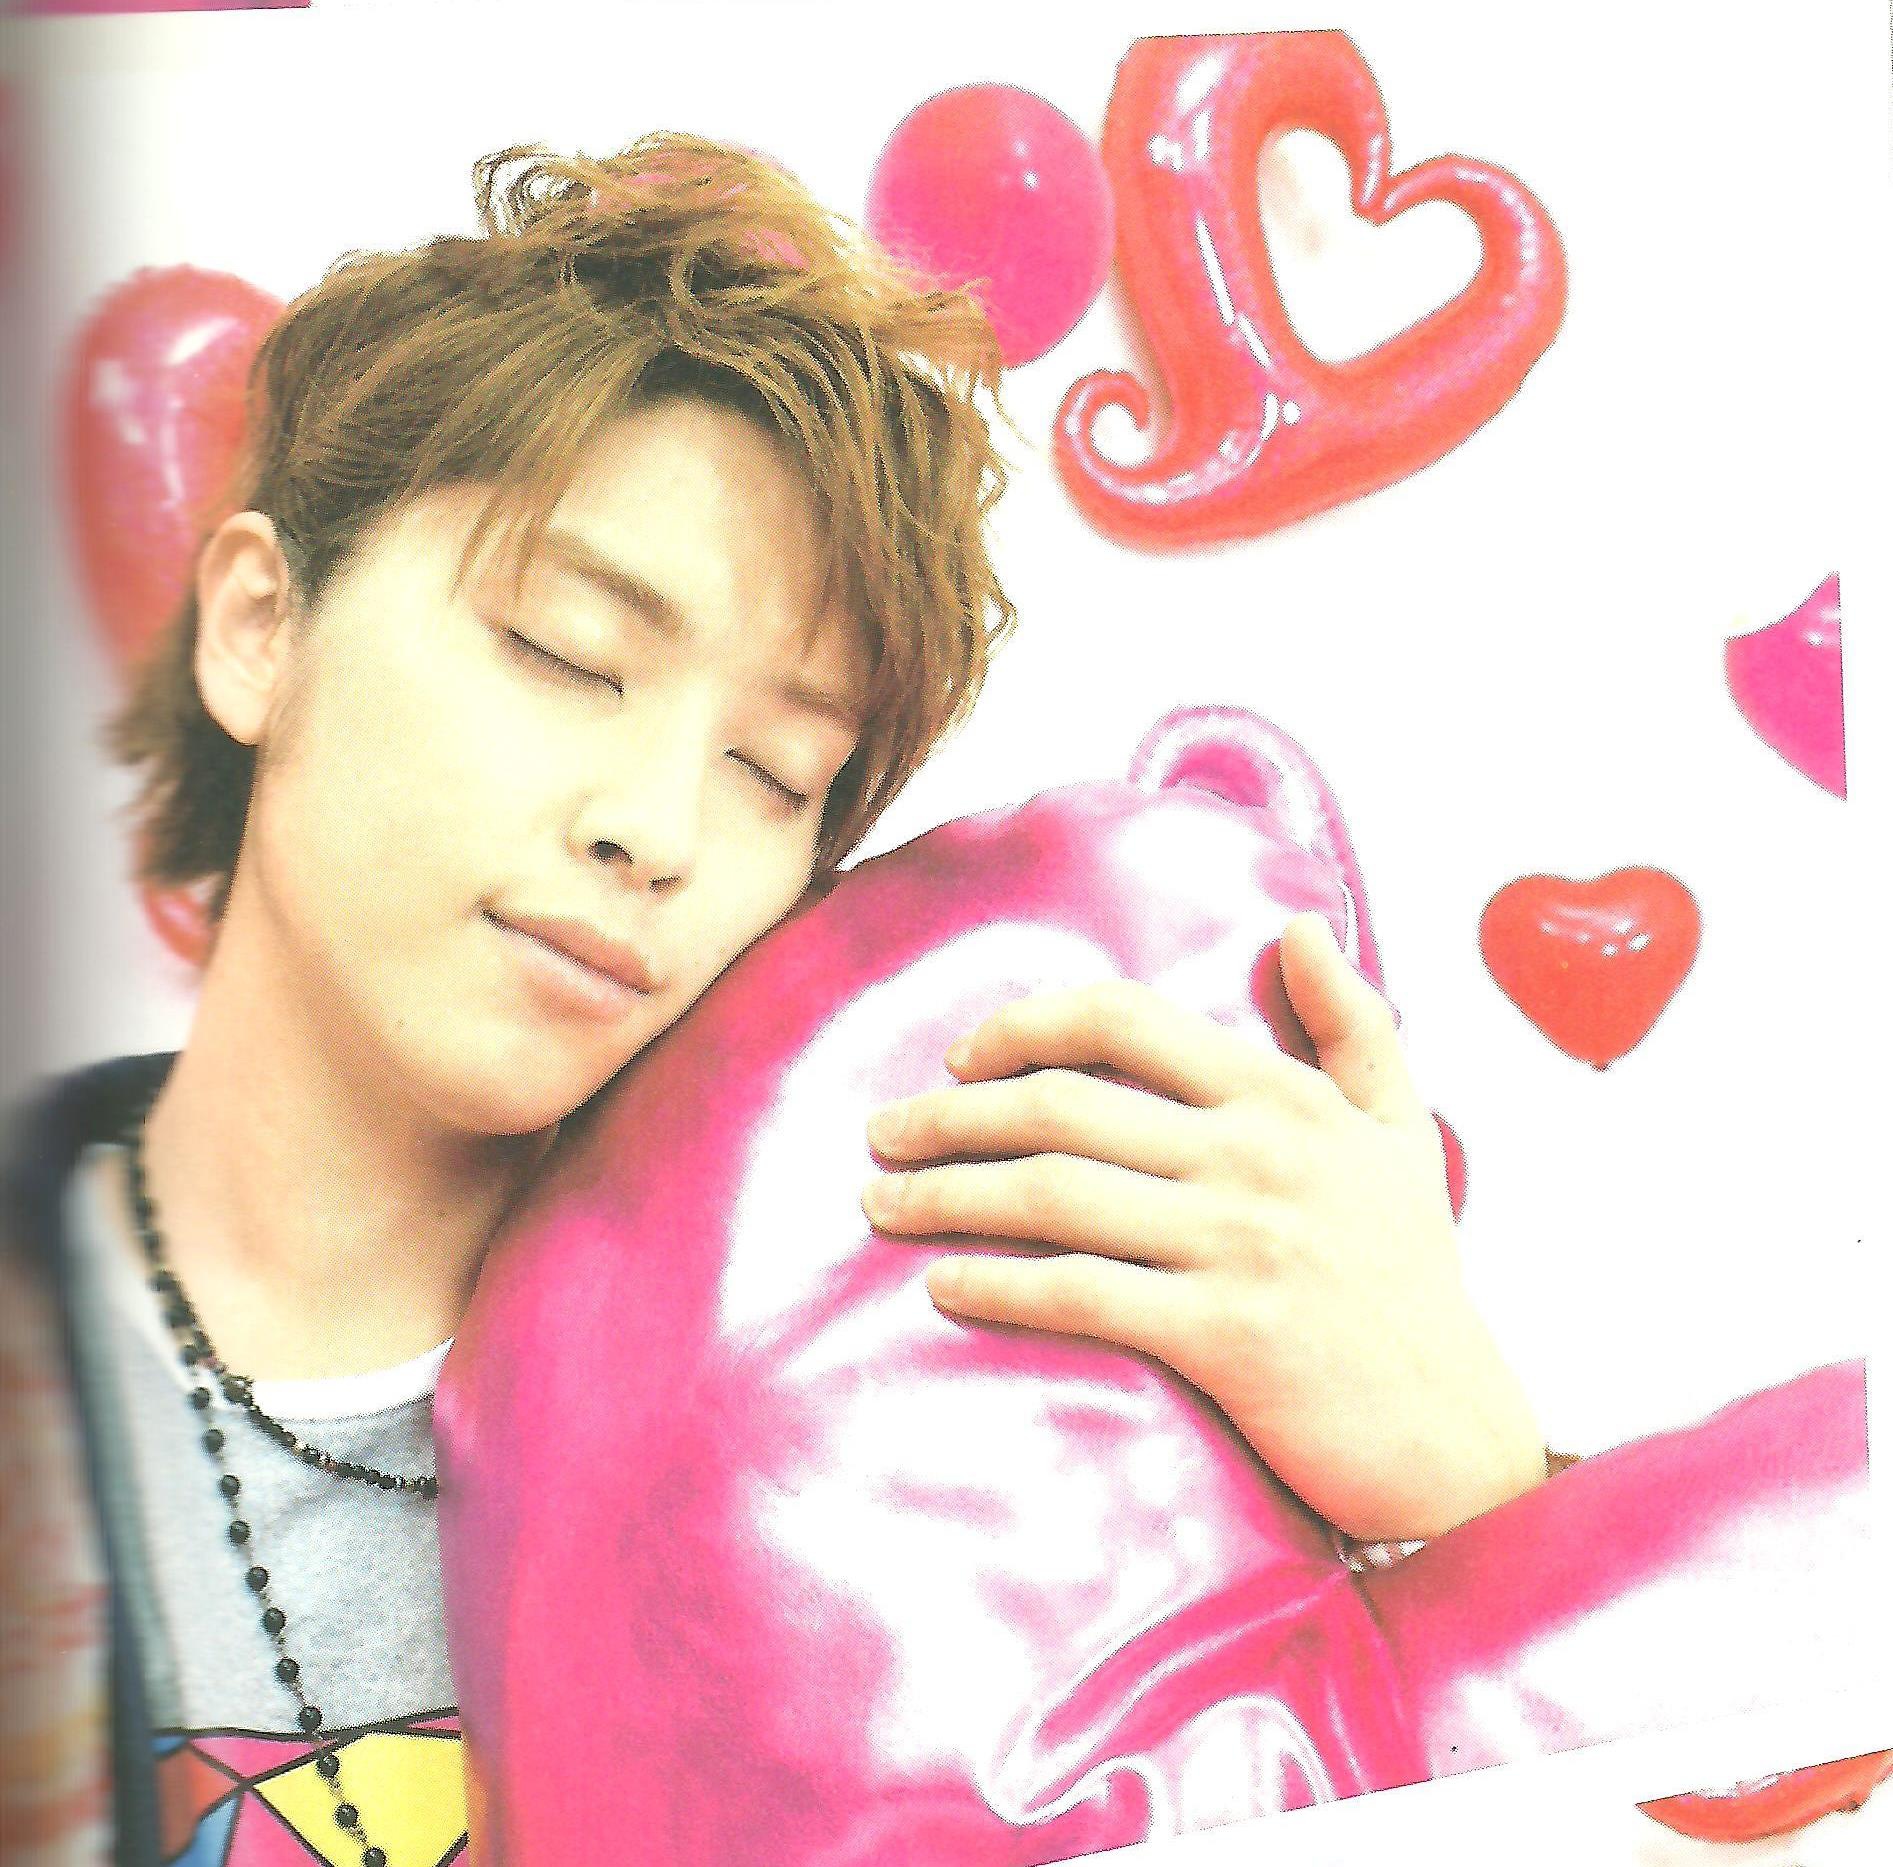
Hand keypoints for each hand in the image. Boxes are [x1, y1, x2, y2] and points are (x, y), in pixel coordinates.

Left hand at [861, 913, 1546, 1542]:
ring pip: (1053, 1193)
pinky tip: (942, 1283)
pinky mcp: (1224, 1335)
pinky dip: (998, 1285)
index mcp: (1284, 1096)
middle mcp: (1254, 1154)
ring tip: (880, 1198)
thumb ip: (1355, 1022)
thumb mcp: (1403, 1131)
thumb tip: (1301, 928)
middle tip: (883, 1132)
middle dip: (951, 1113)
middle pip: (1062, 1104)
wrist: (1457, 1434)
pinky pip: (1081, 1293)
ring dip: (947, 1192)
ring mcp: (1238, 1242)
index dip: (1023, 1025)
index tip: (961, 1057)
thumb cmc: (1416, 1279)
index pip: (1123, 1020)